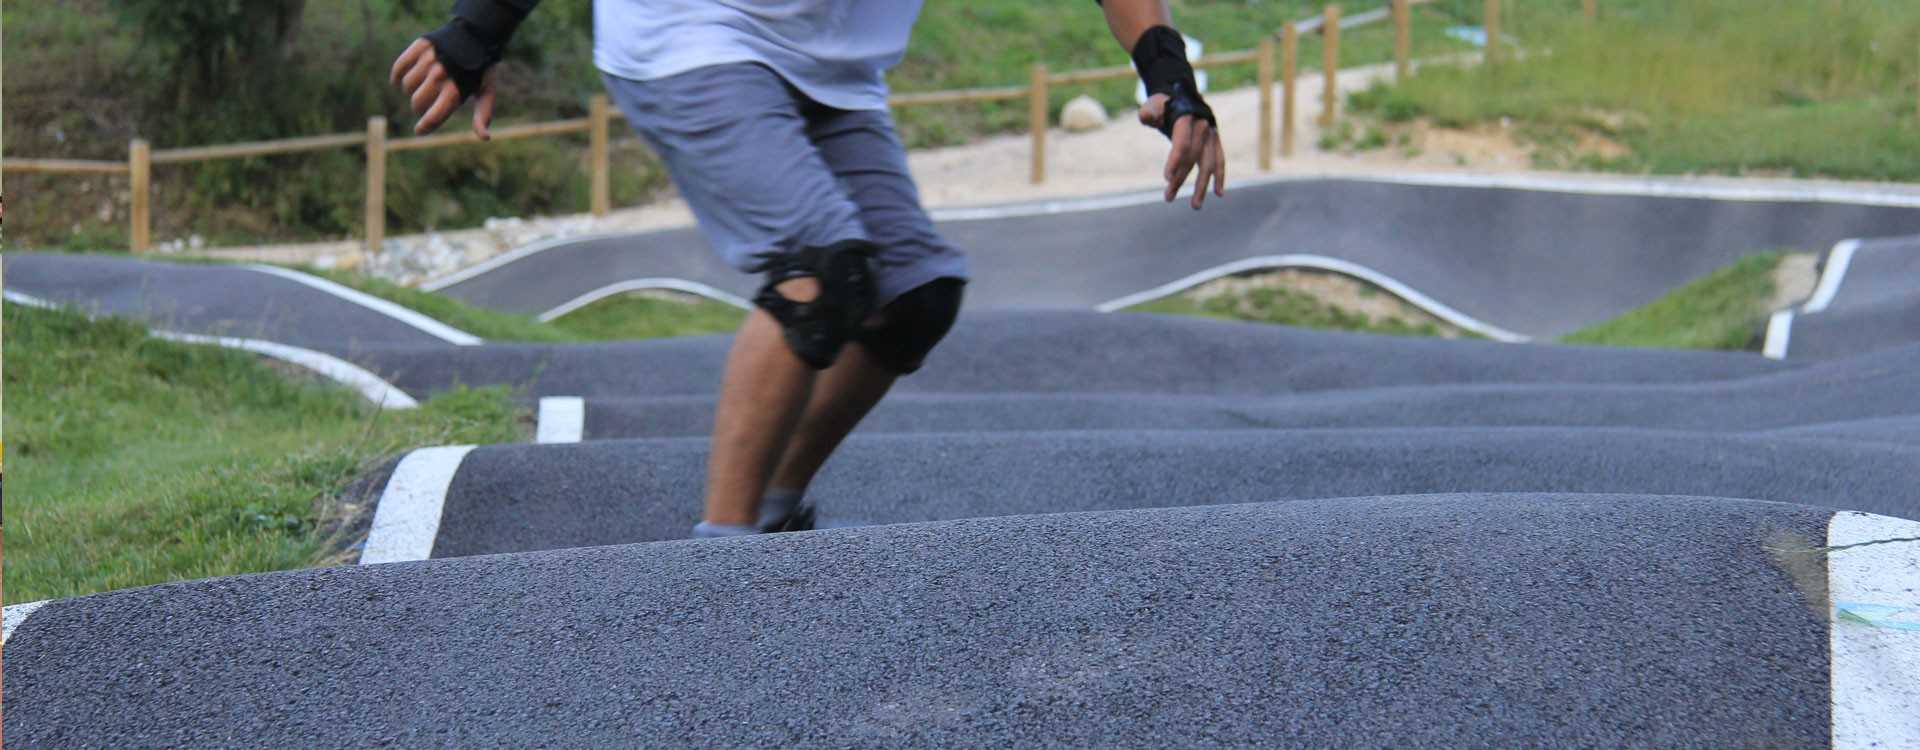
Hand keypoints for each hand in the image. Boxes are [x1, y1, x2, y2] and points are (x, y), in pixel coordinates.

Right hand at [389, 38, 496, 137]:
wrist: (475, 33)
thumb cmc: (480, 68)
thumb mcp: (485, 90)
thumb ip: (483, 114)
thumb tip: (485, 138)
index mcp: (456, 90)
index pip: (433, 117)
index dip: (424, 127)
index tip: (420, 130)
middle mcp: (440, 76)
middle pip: (417, 103)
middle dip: (419, 109)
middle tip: (425, 105)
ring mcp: (428, 60)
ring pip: (406, 86)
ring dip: (410, 91)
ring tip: (420, 88)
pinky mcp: (419, 47)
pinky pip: (399, 67)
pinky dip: (397, 76)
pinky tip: (400, 81)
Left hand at [1139, 93, 1225, 209]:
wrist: (1181, 95)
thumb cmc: (1163, 104)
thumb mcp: (1153, 104)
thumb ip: (1149, 112)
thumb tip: (1147, 117)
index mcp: (1187, 118)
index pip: (1182, 143)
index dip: (1175, 161)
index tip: (1166, 178)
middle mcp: (1202, 126)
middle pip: (1193, 158)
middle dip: (1180, 179)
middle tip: (1168, 197)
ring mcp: (1211, 133)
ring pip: (1208, 163)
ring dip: (1202, 185)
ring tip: (1196, 206)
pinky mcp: (1215, 140)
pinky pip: (1219, 160)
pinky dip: (1220, 176)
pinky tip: (1219, 193)